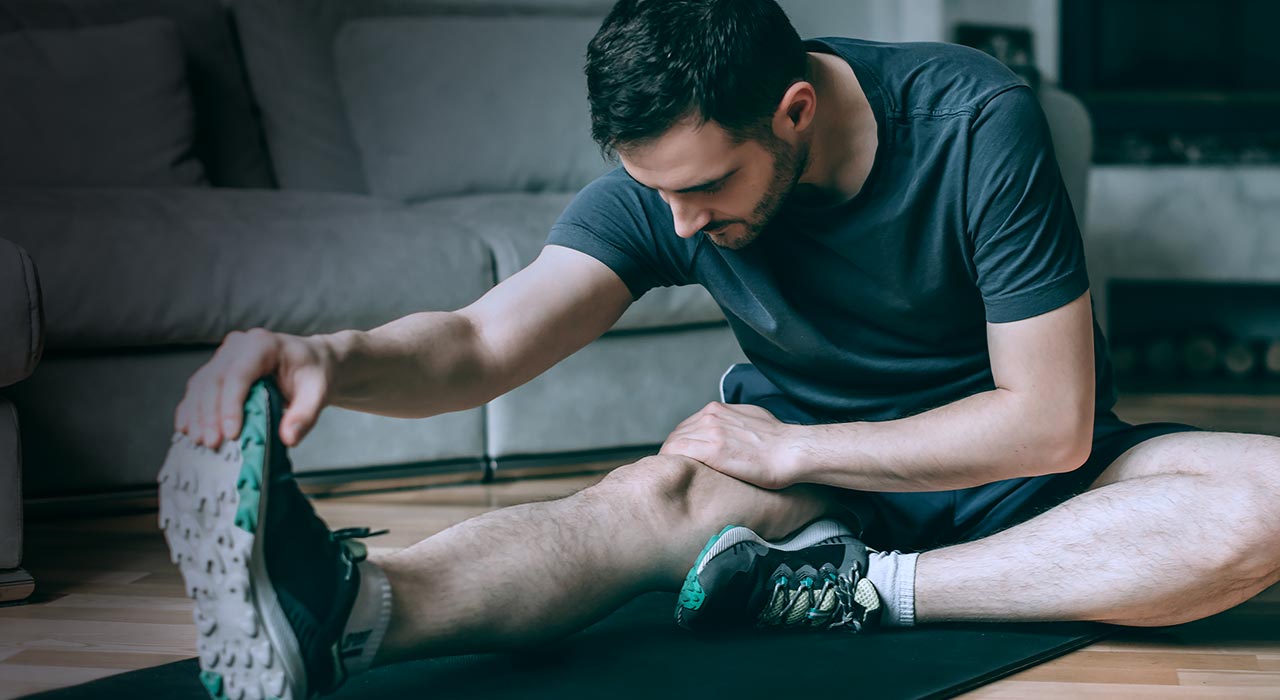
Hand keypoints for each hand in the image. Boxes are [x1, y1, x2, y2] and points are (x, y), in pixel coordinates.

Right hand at [175, 328, 333, 448]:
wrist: (313, 363)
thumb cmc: (315, 374)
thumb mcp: (319, 392)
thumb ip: (305, 415)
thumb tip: (288, 438)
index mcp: (263, 344)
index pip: (238, 374)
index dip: (230, 405)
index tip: (231, 433)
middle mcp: (238, 345)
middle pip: (214, 380)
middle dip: (209, 415)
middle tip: (212, 443)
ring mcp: (225, 356)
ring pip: (200, 384)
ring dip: (196, 415)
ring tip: (200, 442)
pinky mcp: (218, 370)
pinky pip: (198, 389)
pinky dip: (191, 410)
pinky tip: (188, 430)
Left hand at [659, 401, 804, 489]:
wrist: (791, 451)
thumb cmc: (778, 441)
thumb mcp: (751, 419)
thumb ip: (733, 422)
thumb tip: (728, 433)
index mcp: (718, 409)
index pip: (687, 426)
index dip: (682, 443)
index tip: (682, 459)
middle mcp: (711, 416)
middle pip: (678, 434)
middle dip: (673, 452)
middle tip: (673, 471)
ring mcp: (711, 431)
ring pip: (675, 443)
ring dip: (671, 458)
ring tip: (672, 475)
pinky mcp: (712, 449)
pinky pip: (678, 452)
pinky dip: (671, 461)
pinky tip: (673, 473)